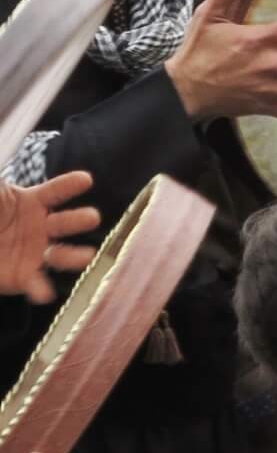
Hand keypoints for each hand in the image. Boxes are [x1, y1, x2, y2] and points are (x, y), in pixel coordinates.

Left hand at [0, 172, 99, 302]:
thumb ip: (3, 185)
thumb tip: (5, 160)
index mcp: (31, 202)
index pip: (56, 191)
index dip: (70, 185)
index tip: (85, 180)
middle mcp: (42, 226)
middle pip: (68, 222)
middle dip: (81, 219)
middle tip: (91, 217)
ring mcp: (36, 252)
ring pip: (64, 254)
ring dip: (73, 255)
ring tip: (80, 255)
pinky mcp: (24, 276)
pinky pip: (37, 283)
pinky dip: (41, 288)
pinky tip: (43, 292)